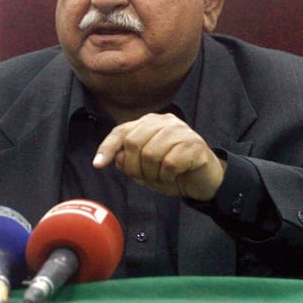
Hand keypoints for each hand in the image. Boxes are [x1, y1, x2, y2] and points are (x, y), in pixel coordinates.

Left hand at [92, 113, 225, 200]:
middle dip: (133, 167)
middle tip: (144, 177)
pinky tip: (174, 176)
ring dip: (152, 174)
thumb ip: (127, 159)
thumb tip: (114, 157)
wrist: (204, 180)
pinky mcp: (194, 145)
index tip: (97, 164)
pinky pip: (169, 164)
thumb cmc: (171, 171)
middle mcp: (164, 121)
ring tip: (161, 176)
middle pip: (133, 143)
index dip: (107, 147)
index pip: (121, 131)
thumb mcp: (143, 167)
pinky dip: (167, 176)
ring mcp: (181, 131)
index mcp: (148, 122)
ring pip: (150, 154)